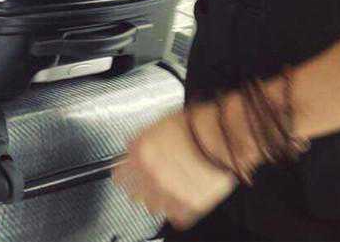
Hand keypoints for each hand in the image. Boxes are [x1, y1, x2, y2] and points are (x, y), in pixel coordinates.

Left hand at [113, 105, 236, 230]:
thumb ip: (140, 141)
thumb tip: (131, 148)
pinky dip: (178, 208)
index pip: (119, 176)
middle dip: (141, 186)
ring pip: (153, 206)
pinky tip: (182, 194)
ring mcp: (169, 193)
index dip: (125, 174)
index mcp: (141, 154)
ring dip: (159, 198)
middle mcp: (151, 176)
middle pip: (135, 194)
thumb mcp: (158, 125)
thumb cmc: (194, 125)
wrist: (220, 135)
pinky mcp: (189, 206)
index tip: (127, 175)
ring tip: (170, 186)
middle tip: (152, 179)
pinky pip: (176, 216)